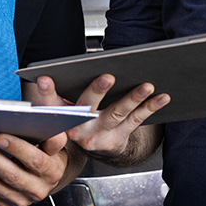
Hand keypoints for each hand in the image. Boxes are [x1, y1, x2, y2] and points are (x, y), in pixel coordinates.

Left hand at [0, 130, 68, 205]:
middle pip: (10, 175)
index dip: (16, 148)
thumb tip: (36, 117)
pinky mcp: (6, 203)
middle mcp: (38, 189)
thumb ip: (49, 132)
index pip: (35, 160)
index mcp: (52, 171)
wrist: (46, 174)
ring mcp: (21, 199)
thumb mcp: (54, 139)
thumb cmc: (46, 149)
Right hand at [32, 73, 167, 158]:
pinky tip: (161, 97)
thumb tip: (89, 61)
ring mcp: (97, 136)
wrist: (93, 144)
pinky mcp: (116, 140)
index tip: (44, 79)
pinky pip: (135, 121)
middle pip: (86, 107)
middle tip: (107, 77)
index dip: (45, 93)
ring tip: (146, 85)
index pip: (49, 103)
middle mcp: (76, 128)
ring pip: (115, 113)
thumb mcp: (65, 104)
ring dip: (133, 97)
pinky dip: (149, 108)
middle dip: (97, 91)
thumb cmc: (80, 114)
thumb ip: (66, 88)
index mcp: (60, 115)